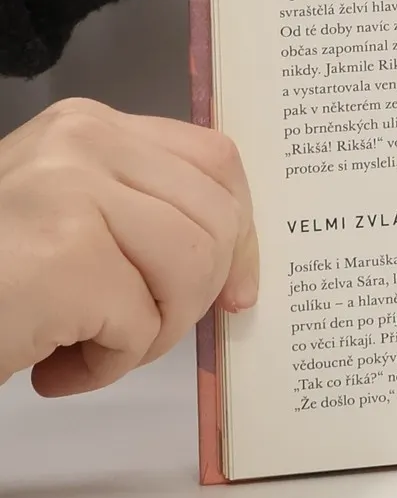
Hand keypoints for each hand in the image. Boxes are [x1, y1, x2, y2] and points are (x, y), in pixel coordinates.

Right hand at [0, 99, 258, 396]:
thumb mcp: (63, 217)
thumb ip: (138, 213)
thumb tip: (236, 268)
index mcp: (88, 127)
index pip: (215, 160)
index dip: (242, 231)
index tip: (239, 289)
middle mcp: (82, 144)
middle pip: (215, 219)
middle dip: (195, 296)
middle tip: (137, 334)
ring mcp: (71, 195)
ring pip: (191, 270)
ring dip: (152, 334)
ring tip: (90, 351)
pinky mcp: (64, 259)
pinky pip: (141, 326)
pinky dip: (107, 367)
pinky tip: (53, 370)